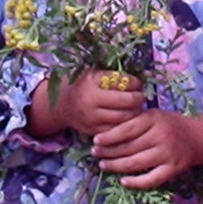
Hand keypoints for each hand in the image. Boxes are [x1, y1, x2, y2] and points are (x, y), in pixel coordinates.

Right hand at [26, 69, 143, 137]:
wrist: (60, 104)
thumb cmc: (81, 84)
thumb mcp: (94, 72)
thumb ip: (114, 74)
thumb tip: (142, 76)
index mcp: (92, 82)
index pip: (122, 81)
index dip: (134, 82)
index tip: (137, 82)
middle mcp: (92, 101)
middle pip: (126, 102)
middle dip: (138, 98)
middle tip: (140, 95)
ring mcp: (92, 119)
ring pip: (124, 118)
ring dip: (135, 112)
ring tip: (135, 106)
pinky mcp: (93, 131)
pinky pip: (116, 130)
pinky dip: (125, 125)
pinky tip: (127, 118)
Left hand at [92, 108, 202, 189]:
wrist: (199, 137)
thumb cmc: (172, 124)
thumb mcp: (156, 115)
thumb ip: (136, 121)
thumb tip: (107, 131)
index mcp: (155, 118)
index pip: (127, 128)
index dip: (109, 136)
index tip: (95, 140)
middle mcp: (162, 135)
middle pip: (129, 147)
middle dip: (108, 152)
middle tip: (95, 154)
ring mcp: (168, 153)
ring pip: (136, 163)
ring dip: (116, 166)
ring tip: (103, 165)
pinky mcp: (173, 169)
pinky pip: (150, 179)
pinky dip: (135, 182)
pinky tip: (123, 181)